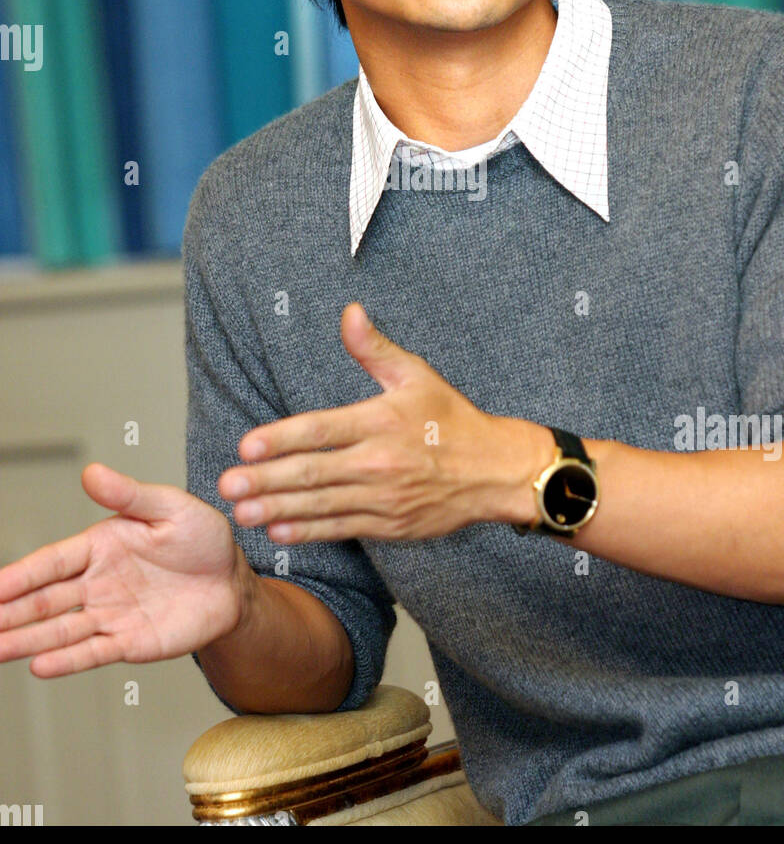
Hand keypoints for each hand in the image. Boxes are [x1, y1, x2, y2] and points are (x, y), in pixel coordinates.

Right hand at [0, 465, 249, 676]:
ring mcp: (110, 615)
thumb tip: (91, 473)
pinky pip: (93, 651)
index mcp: (101, 546)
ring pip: (59, 631)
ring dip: (25, 640)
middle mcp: (98, 583)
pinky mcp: (129, 642)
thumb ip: (130, 494)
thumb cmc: (203, 539)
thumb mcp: (171, 508)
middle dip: (8, 613)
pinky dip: (66, 660)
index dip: (20, 575)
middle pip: (45, 600)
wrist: (233, 582)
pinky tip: (39, 664)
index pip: (51, 561)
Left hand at [218, 302, 554, 542]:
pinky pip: (343, 528)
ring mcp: (385, 498)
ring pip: (322, 505)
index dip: (281, 438)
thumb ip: (374, 348)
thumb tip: (349, 312)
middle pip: (313, 473)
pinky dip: (310, 531)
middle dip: (266, 481)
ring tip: (241, 512)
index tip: (245, 447)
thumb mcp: (417, 375)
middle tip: (227, 485)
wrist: (496, 471)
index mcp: (381, 421)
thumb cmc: (452, 420)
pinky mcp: (390, 525)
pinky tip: (279, 530)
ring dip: (278, 510)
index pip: (322, 430)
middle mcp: (380, 462)